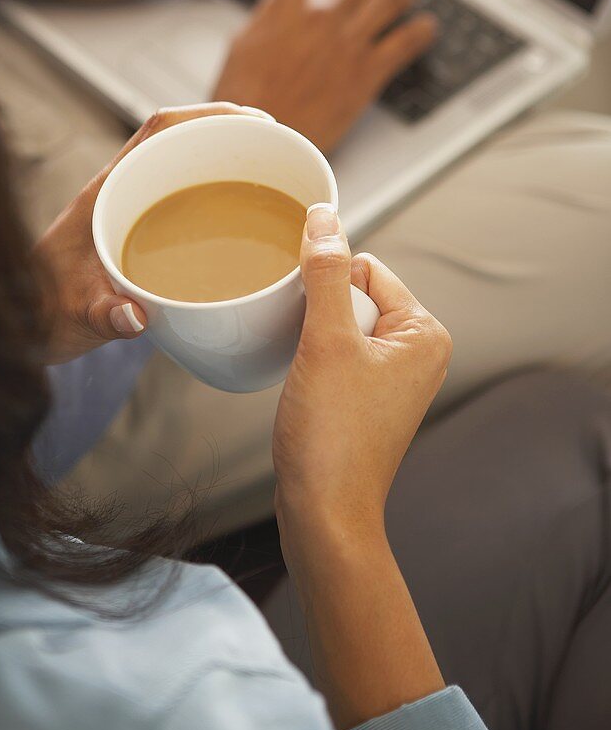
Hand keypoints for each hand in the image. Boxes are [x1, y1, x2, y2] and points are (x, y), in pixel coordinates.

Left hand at [34, 102, 268, 363]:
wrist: (23, 323)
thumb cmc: (40, 311)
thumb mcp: (71, 316)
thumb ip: (100, 315)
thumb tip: (134, 318)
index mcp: (106, 191)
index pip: (158, 131)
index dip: (207, 116)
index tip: (253, 120)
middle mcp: (122, 190)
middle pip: (182, 141)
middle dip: (232, 135)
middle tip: (282, 147)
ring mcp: (133, 207)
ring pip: (186, 167)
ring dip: (228, 162)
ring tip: (277, 174)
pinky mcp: (142, 229)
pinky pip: (186, 198)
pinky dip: (219, 195)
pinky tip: (248, 218)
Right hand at [214, 0, 436, 150]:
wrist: (260, 140)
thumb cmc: (245, 102)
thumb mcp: (243, 45)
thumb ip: (270, 20)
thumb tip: (282, 13)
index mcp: (287, 3)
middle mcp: (321, 13)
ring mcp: (348, 39)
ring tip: (401, 6)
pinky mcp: (369, 70)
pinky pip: (411, 38)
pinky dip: (423, 32)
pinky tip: (425, 32)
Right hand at [273, 203, 451, 550]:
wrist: (324, 513)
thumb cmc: (332, 436)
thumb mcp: (326, 341)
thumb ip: (325, 273)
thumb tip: (325, 216)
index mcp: (424, 333)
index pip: (366, 268)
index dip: (327, 285)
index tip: (308, 320)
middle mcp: (418, 352)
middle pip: (353, 294)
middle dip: (318, 313)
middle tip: (309, 353)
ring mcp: (393, 378)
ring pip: (339, 324)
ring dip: (312, 338)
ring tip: (307, 374)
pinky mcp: (368, 398)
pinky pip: (336, 354)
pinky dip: (313, 361)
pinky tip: (305, 388)